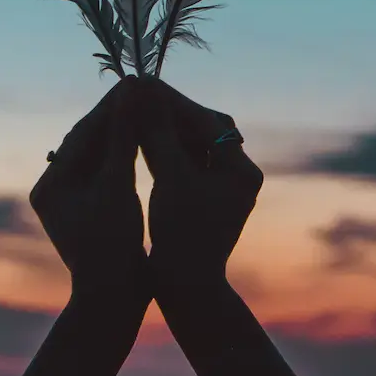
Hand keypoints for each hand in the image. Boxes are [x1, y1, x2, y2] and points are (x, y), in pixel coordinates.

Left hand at [28, 75, 146, 300]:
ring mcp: (73, 199)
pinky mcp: (92, 207)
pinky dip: (127, 152)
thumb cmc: (112, 247)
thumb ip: (122, 136)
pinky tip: (148, 136)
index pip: (83, 133)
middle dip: (117, 116)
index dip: (112, 107)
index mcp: (51, 184)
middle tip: (143, 88)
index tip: (136, 83)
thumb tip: (129, 91)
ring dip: (124, 131)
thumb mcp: (118, 186)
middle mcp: (55, 188)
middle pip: (90, 140)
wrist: (114, 302)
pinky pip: (110, 169)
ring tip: (148, 105)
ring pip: (101, 152)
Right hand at [134, 77, 263, 286]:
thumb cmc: (182, 238)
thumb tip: (144, 88)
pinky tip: (137, 132)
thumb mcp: (170, 179)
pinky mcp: (203, 194)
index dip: (173, 100)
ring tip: (133, 107)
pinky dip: (161, 146)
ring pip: (189, 142)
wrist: (185, 292)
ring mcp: (221, 184)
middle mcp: (238, 173)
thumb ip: (158, 131)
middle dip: (168, 110)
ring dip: (162, 126)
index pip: (206, 121)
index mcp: (242, 170)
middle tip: (138, 91)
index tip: (143, 83)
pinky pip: (182, 159)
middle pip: (200, 128)